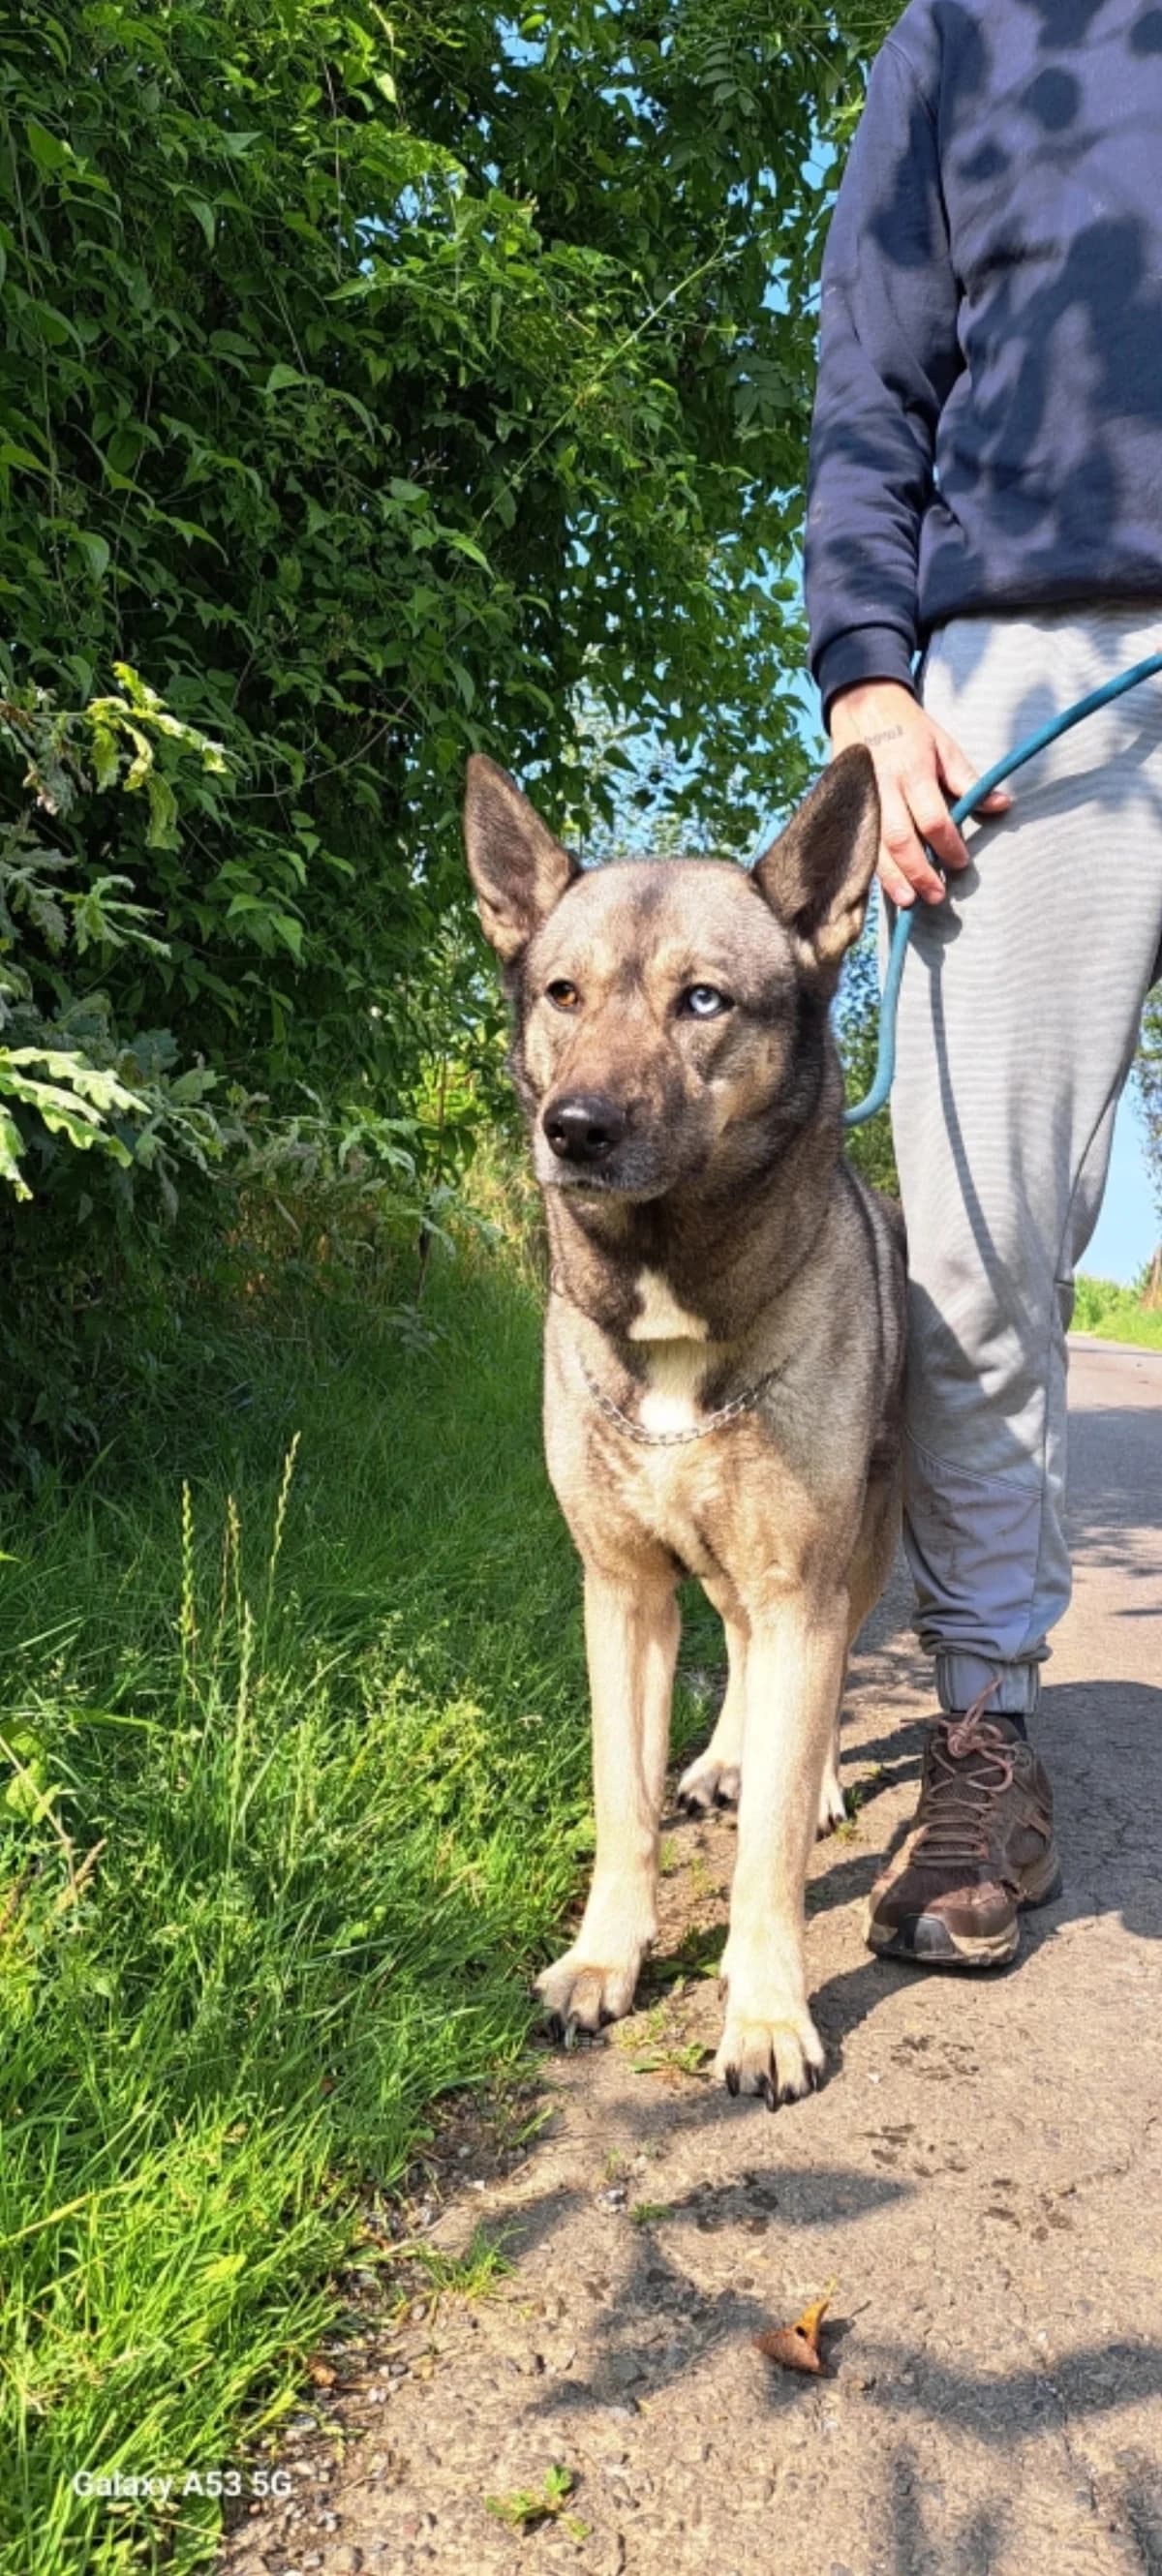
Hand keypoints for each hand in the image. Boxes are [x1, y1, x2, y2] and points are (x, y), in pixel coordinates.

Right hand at [828, 680, 1010, 906]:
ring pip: (875, 846)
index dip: (949, 845)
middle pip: (901, 839)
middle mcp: (884, 787)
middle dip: (919, 871)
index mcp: (913, 771)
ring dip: (892, 878)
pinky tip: (883, 885)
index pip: (933, 818)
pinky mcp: (846, 804)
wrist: (862, 704)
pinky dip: (871, 867)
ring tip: (908, 900)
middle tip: (936, 896)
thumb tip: (1002, 805)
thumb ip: (969, 780)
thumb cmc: (910, 728)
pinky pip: (858, 842)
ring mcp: (861, 798)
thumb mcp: (944, 746)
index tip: (960, 862)